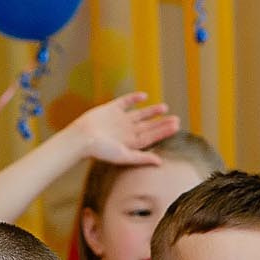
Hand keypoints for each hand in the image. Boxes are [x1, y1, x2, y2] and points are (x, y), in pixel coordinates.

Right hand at [64, 91, 181, 166]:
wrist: (82, 138)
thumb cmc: (101, 150)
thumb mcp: (124, 156)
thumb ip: (142, 158)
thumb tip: (160, 162)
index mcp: (131, 142)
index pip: (151, 136)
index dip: (164, 131)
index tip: (176, 126)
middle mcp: (127, 131)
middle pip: (148, 126)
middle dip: (161, 122)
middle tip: (176, 118)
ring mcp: (119, 120)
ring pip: (139, 114)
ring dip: (151, 111)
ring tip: (164, 107)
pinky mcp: (111, 109)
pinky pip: (125, 102)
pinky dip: (133, 99)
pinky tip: (144, 96)